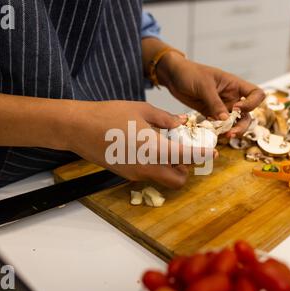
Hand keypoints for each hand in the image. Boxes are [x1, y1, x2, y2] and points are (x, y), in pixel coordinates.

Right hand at [62, 101, 216, 188]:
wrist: (78, 128)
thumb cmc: (109, 115)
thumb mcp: (142, 110)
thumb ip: (166, 119)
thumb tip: (182, 123)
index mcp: (154, 150)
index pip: (187, 158)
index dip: (202, 155)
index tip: (211, 151)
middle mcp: (147, 168)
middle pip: (178, 180)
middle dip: (186, 168)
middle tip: (184, 150)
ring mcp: (135, 174)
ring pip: (163, 179)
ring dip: (171, 168)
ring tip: (166, 146)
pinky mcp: (126, 174)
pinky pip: (149, 174)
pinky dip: (156, 165)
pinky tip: (149, 147)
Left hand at [157, 53, 264, 137]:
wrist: (173, 76)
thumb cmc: (190, 74)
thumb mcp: (204, 86)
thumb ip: (215, 103)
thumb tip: (226, 119)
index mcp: (235, 85)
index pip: (256, 94)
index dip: (252, 104)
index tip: (236, 109)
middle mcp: (232, 97)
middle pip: (247, 114)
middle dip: (242, 125)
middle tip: (230, 132)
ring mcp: (222, 107)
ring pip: (234, 122)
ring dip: (231, 130)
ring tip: (223, 136)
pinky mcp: (211, 114)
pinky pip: (219, 125)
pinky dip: (218, 131)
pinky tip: (212, 134)